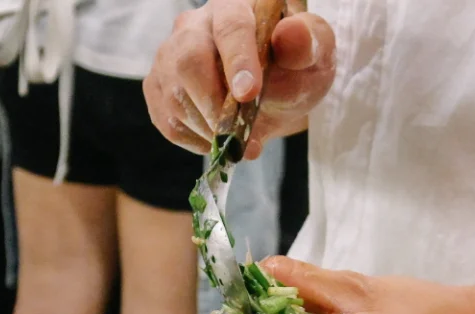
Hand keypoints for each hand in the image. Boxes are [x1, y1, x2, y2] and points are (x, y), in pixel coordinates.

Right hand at [144, 0, 335, 156]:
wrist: (278, 93)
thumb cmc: (295, 67)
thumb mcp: (315, 55)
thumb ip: (308, 43)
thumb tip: (291, 34)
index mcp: (234, 6)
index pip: (230, 27)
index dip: (238, 61)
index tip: (248, 94)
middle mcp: (194, 25)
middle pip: (188, 61)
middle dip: (215, 105)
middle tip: (240, 134)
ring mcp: (170, 56)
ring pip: (173, 95)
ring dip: (208, 129)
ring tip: (238, 139)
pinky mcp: (159, 87)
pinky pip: (167, 119)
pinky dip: (194, 140)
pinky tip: (218, 140)